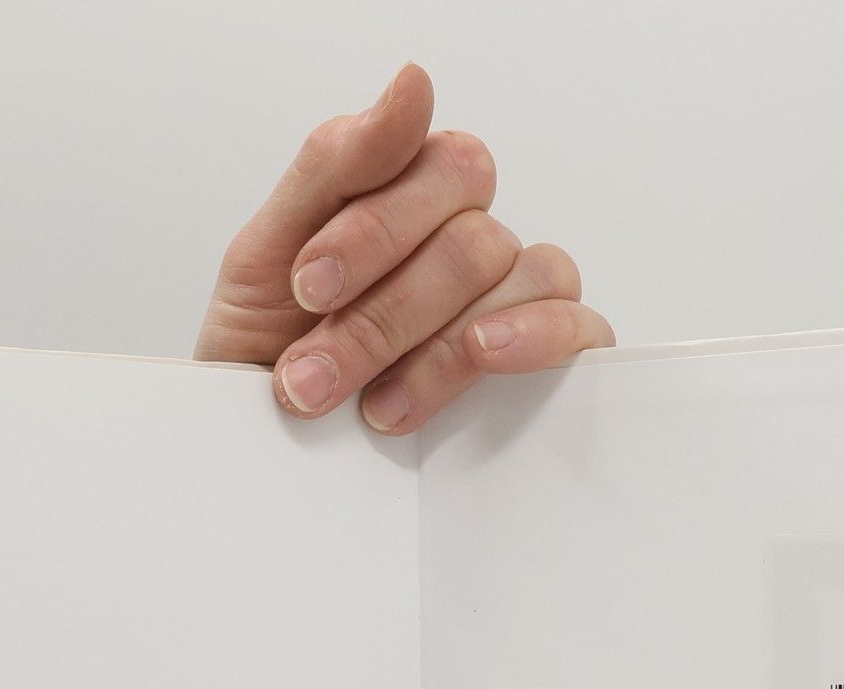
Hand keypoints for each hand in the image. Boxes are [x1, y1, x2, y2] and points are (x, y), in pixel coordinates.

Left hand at [195, 63, 614, 433]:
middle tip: (315, 375)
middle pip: (469, 236)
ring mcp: (513, 292)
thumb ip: (336, 162)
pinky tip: (482, 355)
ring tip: (375, 408)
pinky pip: (576, 325)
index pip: (433, 167)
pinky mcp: (548, 353)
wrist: (267, 451)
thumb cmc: (269, 350)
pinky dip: (533, 336)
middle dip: (381, 315)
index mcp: (409, 193)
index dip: (373, 230)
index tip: (309, 290)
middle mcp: (469, 234)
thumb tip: (415, 81)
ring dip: (434, 348)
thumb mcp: (267, 256)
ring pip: (512, 278)